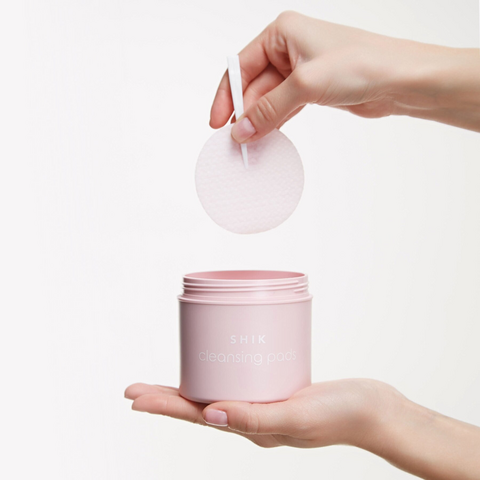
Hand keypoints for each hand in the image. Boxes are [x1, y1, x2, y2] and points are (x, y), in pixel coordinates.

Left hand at [124, 378, 401, 448]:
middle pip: (200, 406)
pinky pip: (241, 382)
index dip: (164, 404)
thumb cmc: (343, 415)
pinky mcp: (279, 389)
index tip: (134, 396)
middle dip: (166, 397)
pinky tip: (217, 363)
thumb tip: (210, 414)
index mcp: (254, 429)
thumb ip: (256, 417)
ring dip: (190, 386)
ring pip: (218, 394)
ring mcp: (266, 405)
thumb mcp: (298, 415)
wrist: (375, 410)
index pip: (198, 416)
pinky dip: (221, 373)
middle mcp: (254, 419)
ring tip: (165, 380)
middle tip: (134, 387)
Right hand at [210, 10, 479, 140]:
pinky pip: (284, 108)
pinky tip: (267, 137)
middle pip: (253, 84)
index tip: (217, 121)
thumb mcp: (305, 85)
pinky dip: (275, 122)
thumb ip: (269, 109)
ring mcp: (301, 71)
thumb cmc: (362, 64)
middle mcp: (290, 49)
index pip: (241, 65)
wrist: (400, 79)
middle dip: (243, 112)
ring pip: (268, 99)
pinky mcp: (313, 90)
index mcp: (282, 33)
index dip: (226, 94)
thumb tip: (241, 129)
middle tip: (235, 139)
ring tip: (249, 143)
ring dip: (258, 120)